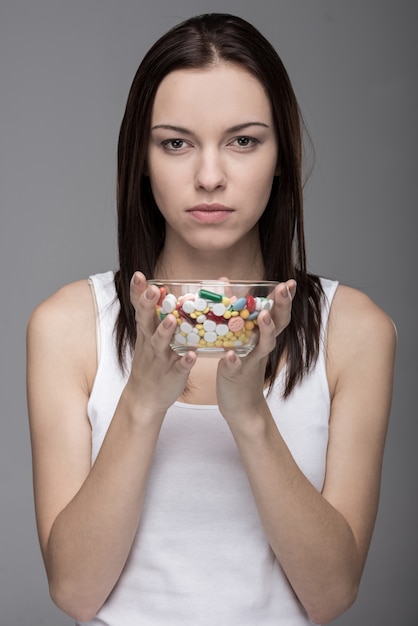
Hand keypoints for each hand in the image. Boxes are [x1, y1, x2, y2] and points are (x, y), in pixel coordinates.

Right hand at [127, 272, 196, 414]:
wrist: (144, 397)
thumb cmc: (150, 361)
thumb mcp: (146, 335)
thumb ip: (152, 313)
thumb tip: (158, 287)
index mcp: (147, 330)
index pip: (139, 307)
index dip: (138, 291)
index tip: (139, 275)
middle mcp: (151, 341)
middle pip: (147, 320)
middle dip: (149, 304)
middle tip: (154, 290)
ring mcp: (160, 358)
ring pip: (161, 342)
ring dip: (165, 330)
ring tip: (172, 319)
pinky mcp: (172, 373)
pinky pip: (179, 367)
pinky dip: (185, 361)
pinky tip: (192, 356)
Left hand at [216, 280, 296, 423]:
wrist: (242, 406)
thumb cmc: (240, 366)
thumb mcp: (240, 337)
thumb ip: (233, 311)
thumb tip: (223, 281)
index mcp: (262, 336)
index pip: (277, 314)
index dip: (285, 298)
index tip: (291, 282)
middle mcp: (261, 347)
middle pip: (277, 325)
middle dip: (281, 306)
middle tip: (284, 289)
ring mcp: (251, 362)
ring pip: (264, 345)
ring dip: (265, 329)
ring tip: (263, 315)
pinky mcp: (237, 376)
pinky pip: (237, 368)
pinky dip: (234, 361)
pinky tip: (229, 355)